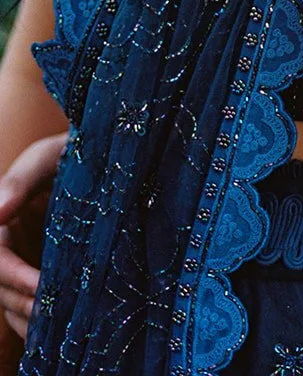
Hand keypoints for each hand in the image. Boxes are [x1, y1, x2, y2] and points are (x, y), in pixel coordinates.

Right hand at [0, 131, 66, 342]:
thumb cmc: (74, 150)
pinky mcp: (47, 274)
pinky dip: (42, 325)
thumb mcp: (48, 157)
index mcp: (3, 222)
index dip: (14, 277)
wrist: (105, 154)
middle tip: (56, 318)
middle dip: (25, 305)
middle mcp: (10, 247)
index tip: (40, 287)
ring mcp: (27, 263)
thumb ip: (22, 180)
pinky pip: (35, 306)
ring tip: (57, 337)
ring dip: (32, 323)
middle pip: (4, 290)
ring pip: (15, 305)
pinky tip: (59, 338)